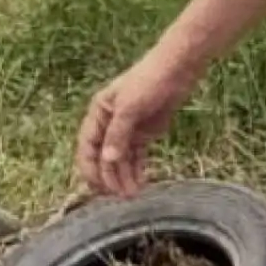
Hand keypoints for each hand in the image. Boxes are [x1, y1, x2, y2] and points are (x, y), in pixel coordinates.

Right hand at [73, 52, 198, 197]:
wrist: (177, 69)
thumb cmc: (148, 81)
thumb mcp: (130, 107)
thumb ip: (118, 134)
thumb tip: (107, 160)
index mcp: (100, 112)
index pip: (88, 145)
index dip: (90, 167)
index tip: (98, 187)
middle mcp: (110, 122)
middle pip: (103, 155)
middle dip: (108, 176)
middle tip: (118, 196)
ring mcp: (128, 129)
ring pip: (121, 158)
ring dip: (123, 176)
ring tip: (132, 194)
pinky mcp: (145, 133)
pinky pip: (137, 156)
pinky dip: (137, 170)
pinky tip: (140, 184)